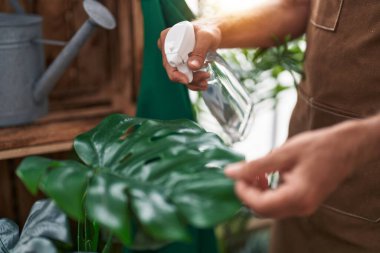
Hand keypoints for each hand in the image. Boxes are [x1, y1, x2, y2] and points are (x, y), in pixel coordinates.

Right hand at [157, 22, 220, 90]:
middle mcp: (167, 49)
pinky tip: (203, 83)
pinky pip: (183, 77)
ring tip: (205, 82)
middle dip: (188, 78)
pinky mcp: (179, 65)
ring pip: (179, 76)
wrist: (212, 35)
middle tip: (204, 77)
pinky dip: (193, 82)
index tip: (186, 80)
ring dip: (192, 82)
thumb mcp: (206, 38)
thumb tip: (192, 66)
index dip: (174, 72)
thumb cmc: (208, 32)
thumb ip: (200, 51)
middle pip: (172, 70)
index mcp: (167, 38)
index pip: (167, 59)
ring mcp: (173, 58)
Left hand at [225, 126, 357, 218]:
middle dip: (249, 193)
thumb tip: (230, 172)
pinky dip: (268, 192)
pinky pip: (280, 203)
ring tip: (256, 172)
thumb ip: (255, 166)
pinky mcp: (304, 202)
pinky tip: (267, 175)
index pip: (260, 205)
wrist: (346, 147)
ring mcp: (304, 207)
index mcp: (297, 196)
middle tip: (244, 172)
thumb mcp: (283, 153)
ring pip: (270, 208)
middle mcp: (301, 207)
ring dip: (258, 192)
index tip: (236, 175)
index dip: (243, 192)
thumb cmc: (318, 147)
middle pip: (263, 210)